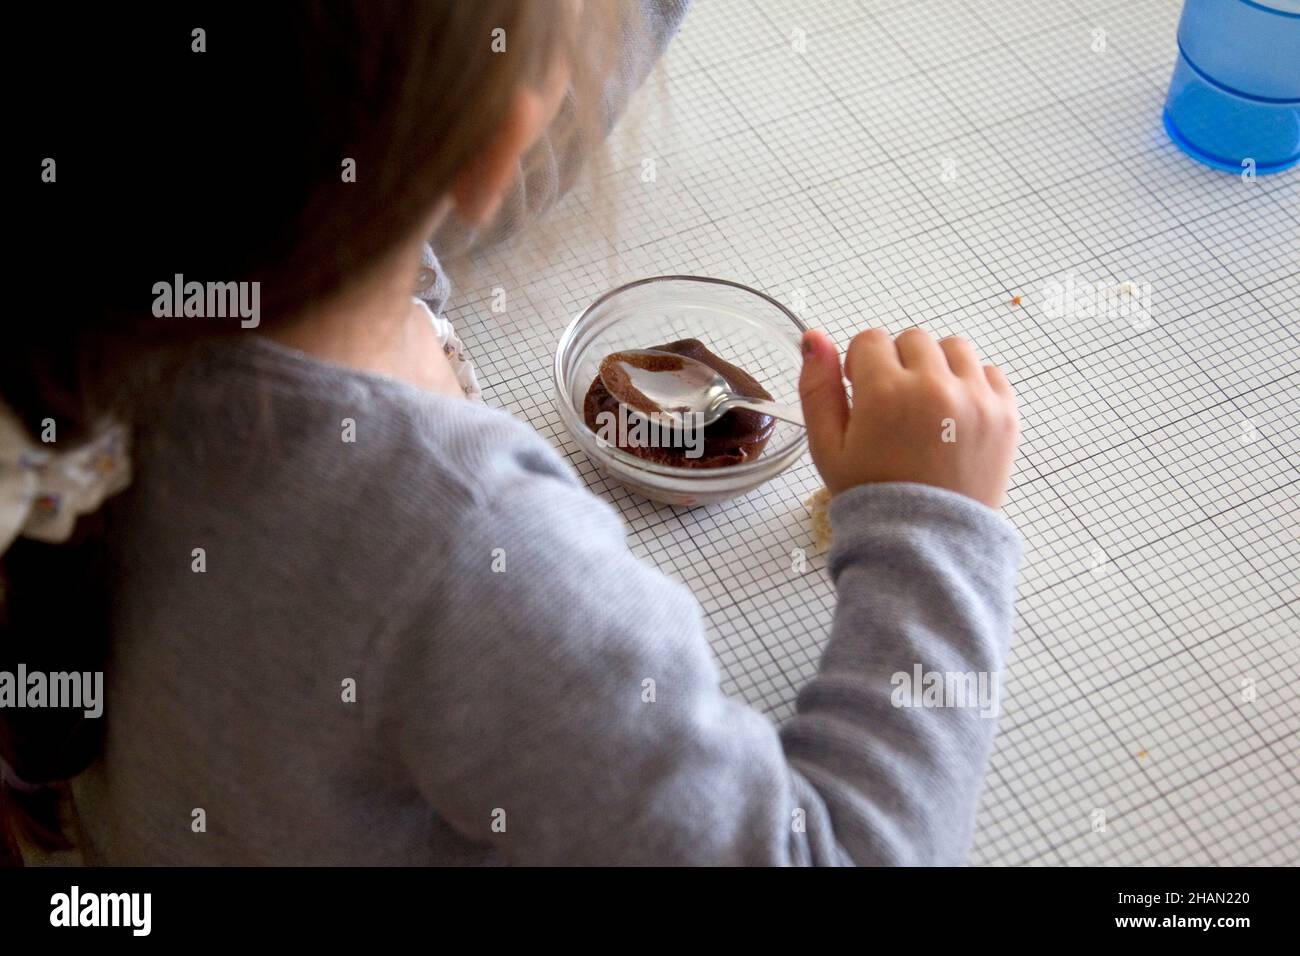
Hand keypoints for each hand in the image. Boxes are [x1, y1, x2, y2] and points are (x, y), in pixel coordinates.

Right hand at [798, 327, 1018, 508]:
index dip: (862, 367)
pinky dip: (972, 386)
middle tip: (896, 408)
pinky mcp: (1005, 414)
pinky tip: (955, 419)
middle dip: (899, 365)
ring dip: (938, 368)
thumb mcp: (827, 447)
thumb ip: (817, 388)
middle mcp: (934, 387)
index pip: (871, 340)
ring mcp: (976, 399)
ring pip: (954, 348)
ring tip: (928, 409)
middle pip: (913, 340)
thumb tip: (814, 337)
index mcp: (886, 392)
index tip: (865, 396)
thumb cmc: (872, 496)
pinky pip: (990, 372)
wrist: (928, 543)